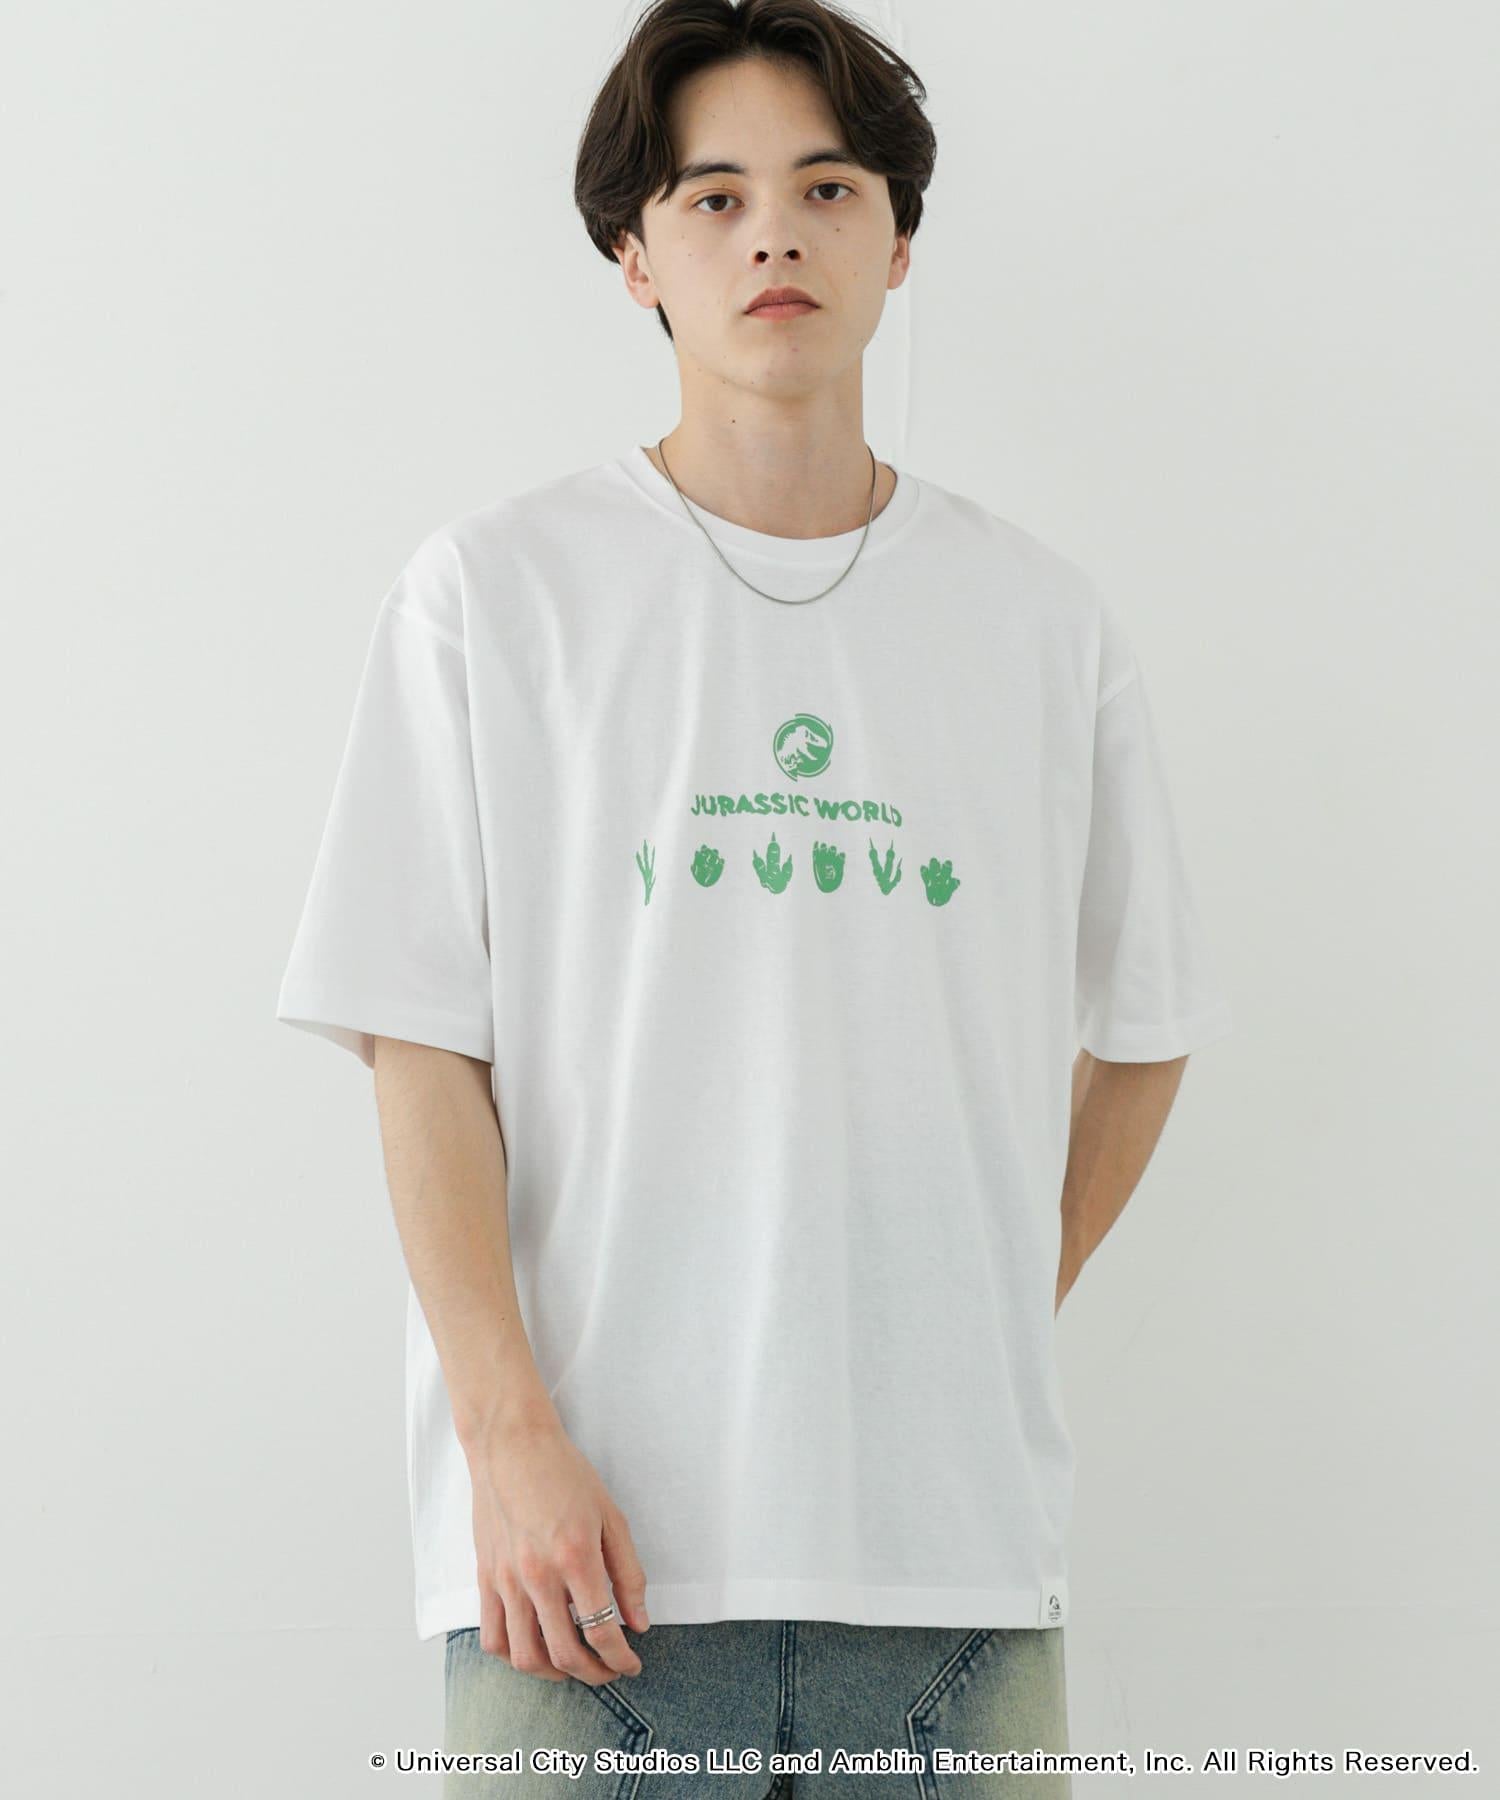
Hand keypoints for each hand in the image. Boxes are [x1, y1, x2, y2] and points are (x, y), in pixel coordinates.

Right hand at [466, 1410, 648, 1683]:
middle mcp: (538, 1575)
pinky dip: (514, 1656)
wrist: (511, 1445)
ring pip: (525, 1657)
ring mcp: (506, 1580)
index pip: (601, 1631)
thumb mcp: (611, 1516)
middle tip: (609, 1670)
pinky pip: (492, 1638)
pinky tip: (535, 1647)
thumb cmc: (565, 1474)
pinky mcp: (484, 1578)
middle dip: (594, 1674)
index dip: (620, 1658)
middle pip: (565, 1654)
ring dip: (554, 1673)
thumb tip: (638, 1622)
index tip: (631, 1664)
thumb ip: (628, 1573)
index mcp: (576, 1557)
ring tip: (573, 1665)